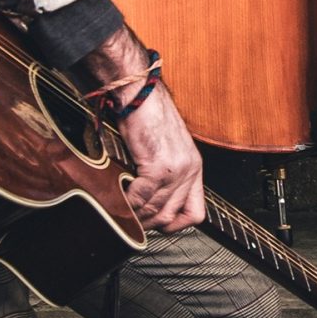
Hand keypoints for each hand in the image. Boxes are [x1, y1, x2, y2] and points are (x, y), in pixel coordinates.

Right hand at [79, 27, 205, 231]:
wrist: (140, 92)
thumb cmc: (147, 115)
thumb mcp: (165, 148)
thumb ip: (163, 174)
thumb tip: (146, 199)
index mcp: (194, 167)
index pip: (195, 213)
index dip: (174, 224)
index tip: (156, 224)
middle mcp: (190, 170)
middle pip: (171, 216)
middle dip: (148, 223)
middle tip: (132, 221)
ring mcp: (176, 169)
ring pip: (156, 209)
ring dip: (136, 215)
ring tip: (123, 213)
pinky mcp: (158, 165)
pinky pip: (141, 197)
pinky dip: (128, 203)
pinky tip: (120, 198)